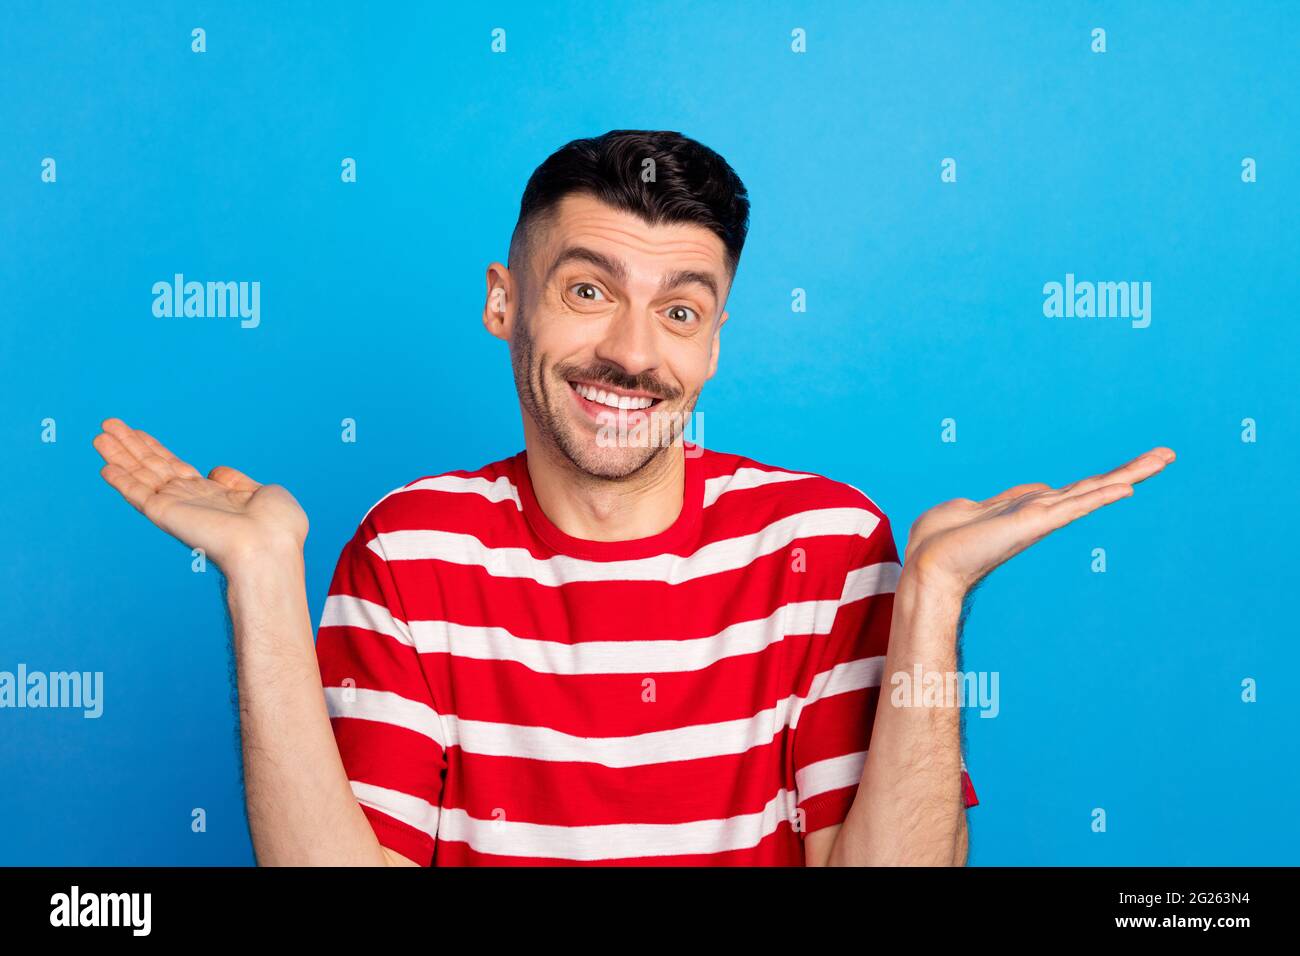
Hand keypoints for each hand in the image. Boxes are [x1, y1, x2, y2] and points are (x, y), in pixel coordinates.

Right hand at [92, 418, 307, 571]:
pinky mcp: (165, 513)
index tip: (139, 433)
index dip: (157, 449)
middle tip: (109, 425)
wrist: (269, 547)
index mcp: (215, 496)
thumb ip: (238, 480)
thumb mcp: (265, 493)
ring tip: (100, 434)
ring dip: (119, 454)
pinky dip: (121, 480)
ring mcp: (177, 506)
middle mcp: (191, 501)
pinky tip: (105, 466)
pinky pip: (137, 493)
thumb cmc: (278, 527)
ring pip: (140, 475)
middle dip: (131, 445)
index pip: (177, 468)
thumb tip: (217, 472)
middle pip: (153, 467)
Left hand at [903, 446, 1175, 597]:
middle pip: (1093, 487)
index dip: (1100, 480)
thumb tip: (997, 501)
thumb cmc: (939, 539)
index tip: (1127, 472)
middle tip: (1167, 455)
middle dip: (1130, 470)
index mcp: (1026, 508)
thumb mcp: (967, 510)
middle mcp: (1041, 512)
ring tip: (1163, 459)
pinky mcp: (1034, 523)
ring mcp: (1041, 518)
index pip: (1072, 490)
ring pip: (1092, 490)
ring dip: (1128, 473)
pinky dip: (1100, 496)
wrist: (929, 562)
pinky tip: (1126, 487)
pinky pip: (1074, 505)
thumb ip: (989, 504)